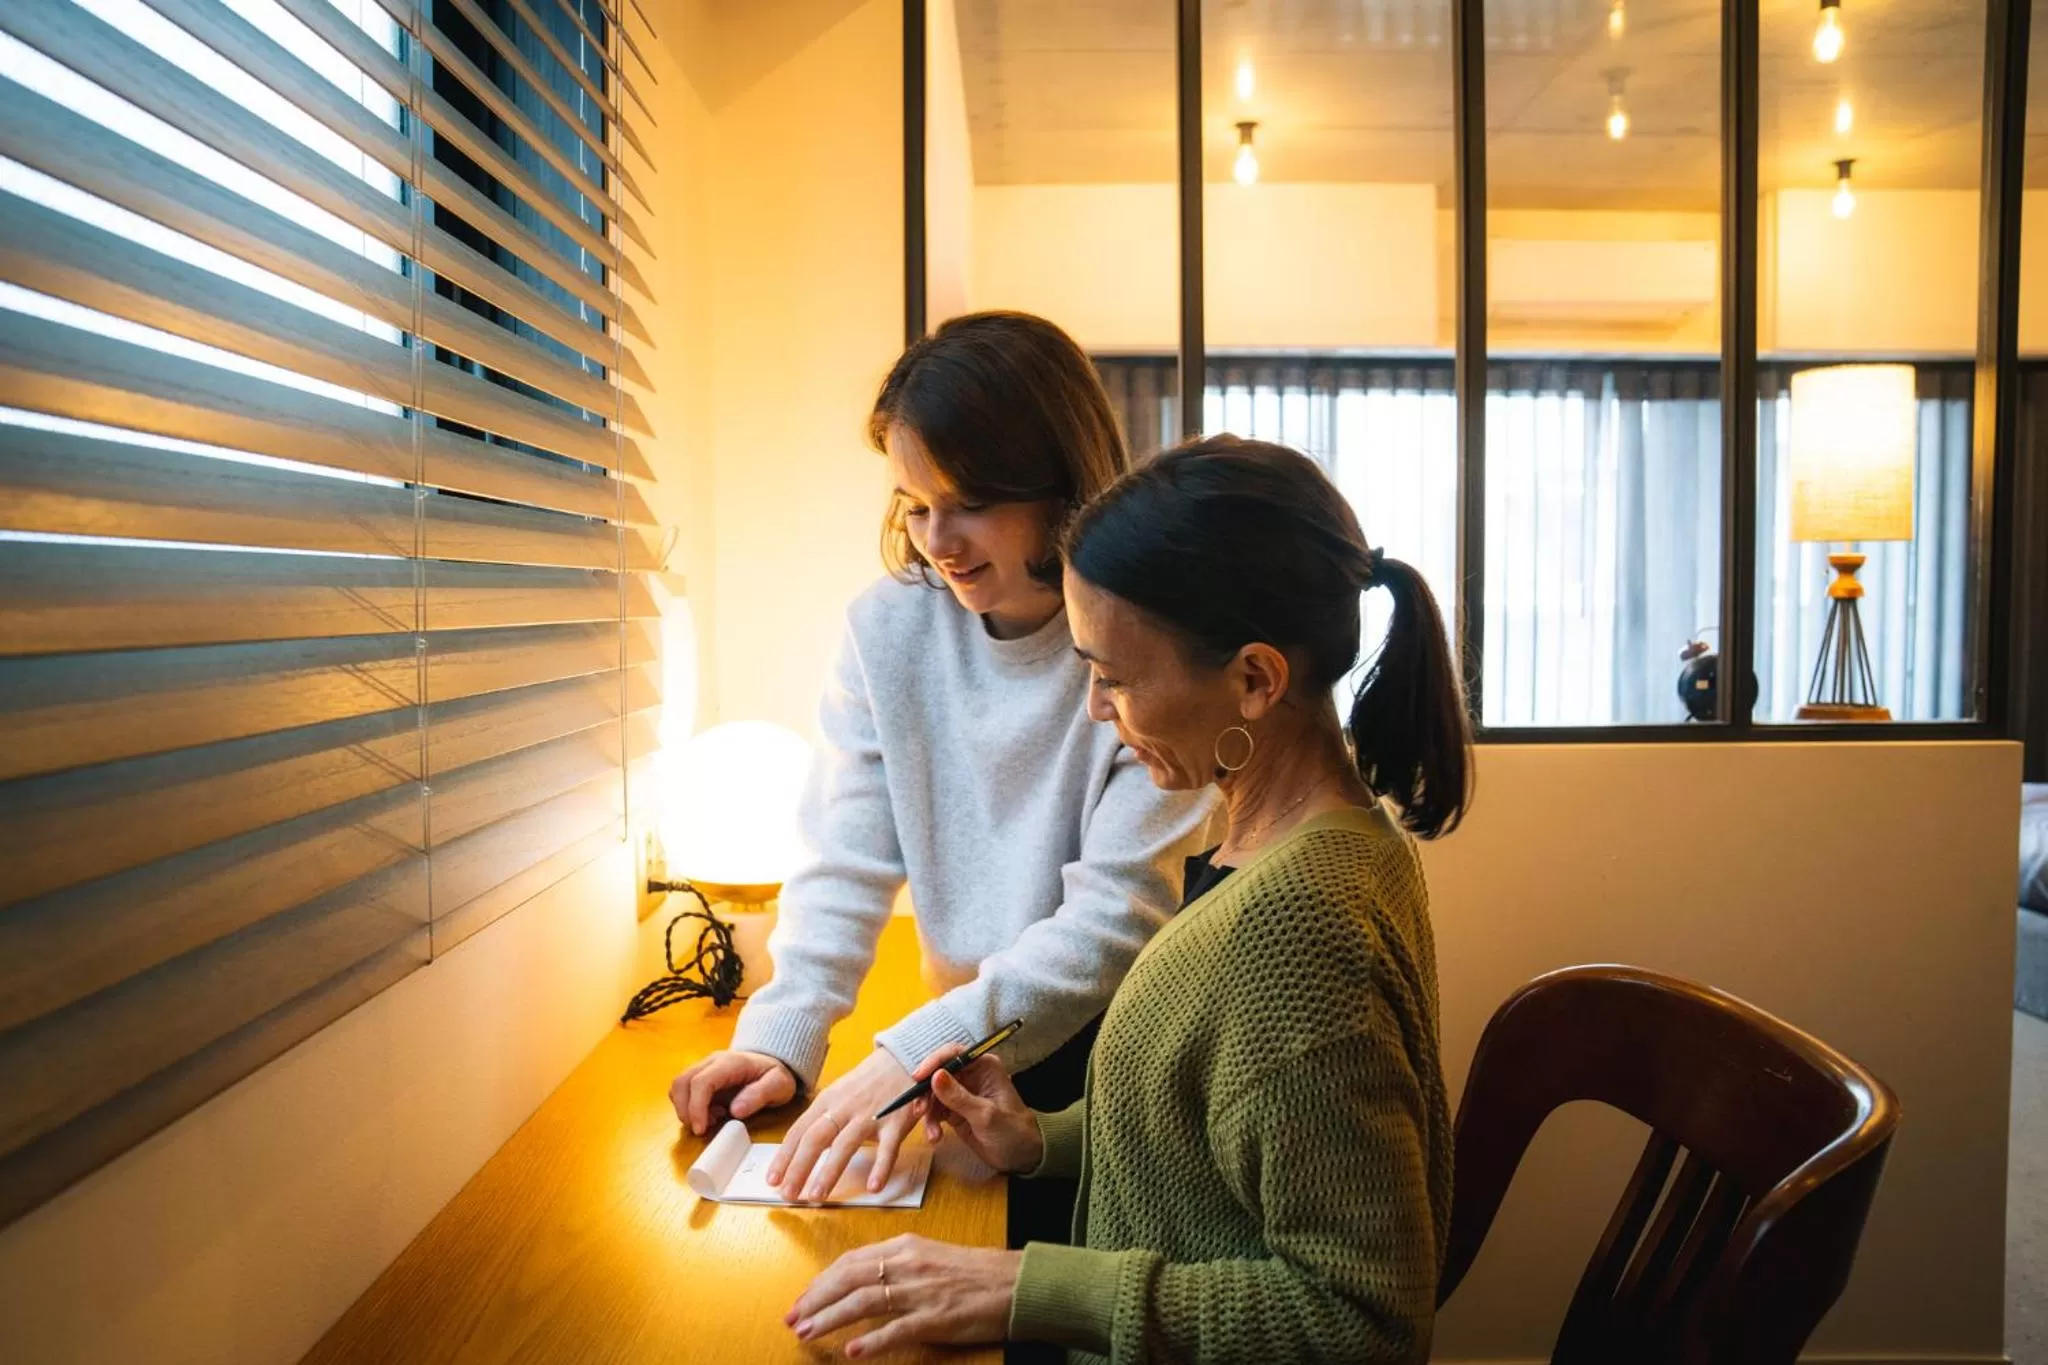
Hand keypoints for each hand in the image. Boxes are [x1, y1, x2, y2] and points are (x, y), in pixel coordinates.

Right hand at [668, 1049, 796, 1136]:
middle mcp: (711, 1061)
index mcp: (730, 1063)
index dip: (696, 1107)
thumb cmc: (776, 1075)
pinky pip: (684, 1090)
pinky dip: (689, 1106)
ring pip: (678, 1085)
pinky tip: (710, 1114)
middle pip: (681, 1082)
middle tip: (701, 1129)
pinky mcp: (701, 1076)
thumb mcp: (778, 1085)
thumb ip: (759, 1095)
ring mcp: (704, 1067)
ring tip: (711, 1120)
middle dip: (684, 1110)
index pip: (701, 1082)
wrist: (773, 1061)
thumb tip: (735, 1110)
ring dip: (685, 1108)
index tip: (701, 1129)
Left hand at [767, 1048, 918, 1200]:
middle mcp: (845, 1107)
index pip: (799, 1131)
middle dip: (798, 1168)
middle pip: (815, 1139)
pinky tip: (873, 1187)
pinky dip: (881, 1168)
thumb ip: (822, 1118)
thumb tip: (800, 1150)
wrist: (905, 1057)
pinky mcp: (896, 1121)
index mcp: (827, 1100)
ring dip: (829, 1172)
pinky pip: (888, 1148)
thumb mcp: (839, 1093)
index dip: (784, 1157)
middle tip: (787, 1194)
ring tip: (816, 1196)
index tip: (772, 1180)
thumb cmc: (869, 1081)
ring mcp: (871, 1114)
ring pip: (845, 1145)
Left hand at [787, 1233, 1020, 1357]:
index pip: (851, 1261)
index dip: (821, 1281)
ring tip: (807, 1332)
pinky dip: (872, 1341)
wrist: (1013, 1282)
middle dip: (815, 1299)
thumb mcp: (928, 1256)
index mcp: (905, 1247)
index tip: (802, 1298)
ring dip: (830, 1318)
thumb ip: (894, 1265)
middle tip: (792, 1318)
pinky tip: (852, 1351)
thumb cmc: (973, 1272)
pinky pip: (897, 1330)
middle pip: (849, 1278)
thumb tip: (859, 1280)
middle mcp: (908, 1264)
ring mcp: (921, 1291)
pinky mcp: (936, 1317)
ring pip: (864, 1302)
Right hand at [908, 1043, 1042, 1174]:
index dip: (933, 1062)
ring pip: (933, 1094)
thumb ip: (959, 1097)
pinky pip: (935, 1111)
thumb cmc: (1012, 1131)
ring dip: (928, 1113)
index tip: (918, 1078)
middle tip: (920, 1110)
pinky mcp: (954, 1111)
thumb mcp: (985, 1115)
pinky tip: (935, 1137)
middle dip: (926, 1092)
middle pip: (937, 1074)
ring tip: (933, 1133)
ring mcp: (961, 1094)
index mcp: (983, 1067)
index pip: (953, 1054)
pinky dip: (931, 1123)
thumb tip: (935, 1076)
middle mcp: (970, 1075)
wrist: (1021, 1156)